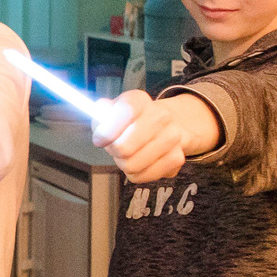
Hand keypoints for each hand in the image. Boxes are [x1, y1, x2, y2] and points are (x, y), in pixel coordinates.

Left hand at [94, 89, 220, 182]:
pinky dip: (135, 173)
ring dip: (123, 163)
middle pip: (124, 147)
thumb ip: (100, 112)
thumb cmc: (128, 122)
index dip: (107, 131)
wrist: (161, 128)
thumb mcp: (110, 112)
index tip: (100, 140)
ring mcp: (172, 137)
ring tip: (128, 153)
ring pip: (131, 165)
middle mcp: (161, 116)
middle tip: (115, 147)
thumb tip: (102, 112)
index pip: (125, 112)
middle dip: (113, 151)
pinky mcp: (177, 159)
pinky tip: (139, 162)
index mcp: (140, 100)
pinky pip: (142, 176)